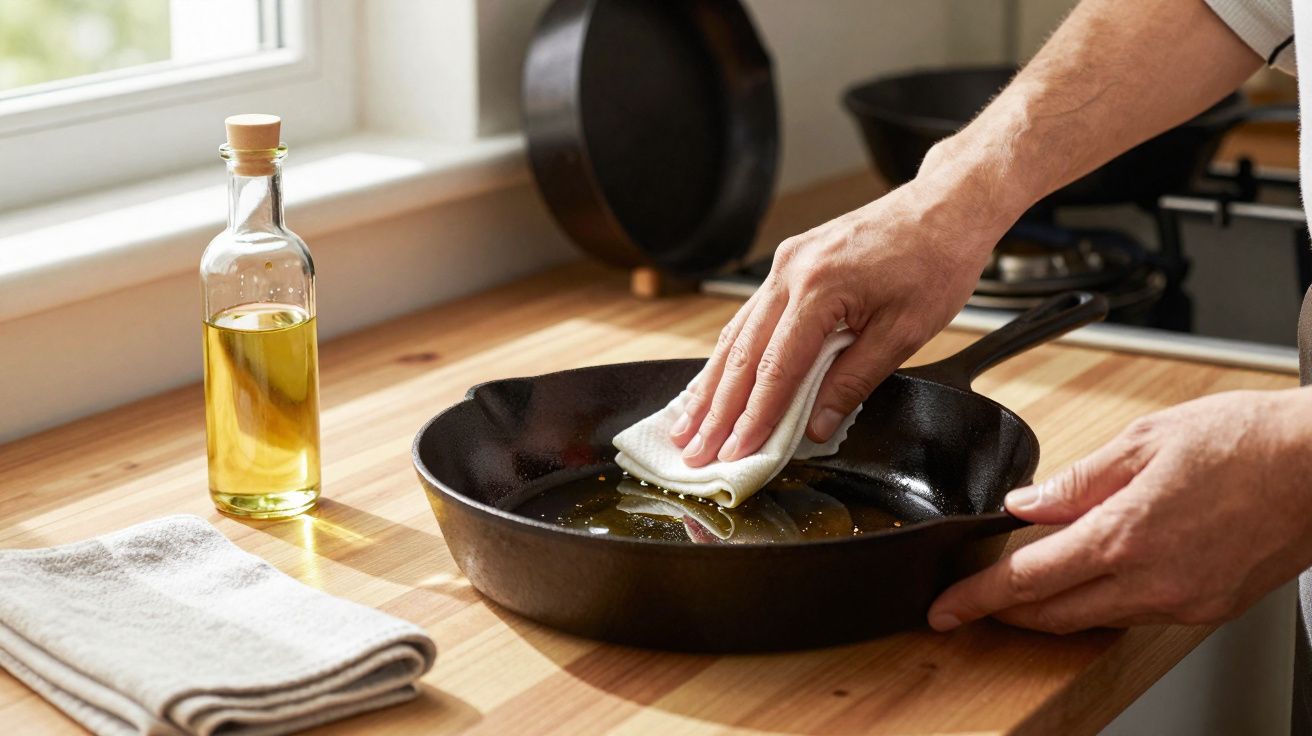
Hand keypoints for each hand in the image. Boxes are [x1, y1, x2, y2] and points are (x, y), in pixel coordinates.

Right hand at [671, 174, 1009, 466]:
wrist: (945, 206)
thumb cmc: (934, 262)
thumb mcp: (904, 332)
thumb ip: (854, 381)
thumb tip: (818, 426)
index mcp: (820, 288)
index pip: (776, 367)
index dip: (753, 417)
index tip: (735, 453)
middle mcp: (790, 272)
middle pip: (741, 354)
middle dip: (715, 411)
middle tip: (693, 453)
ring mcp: (785, 264)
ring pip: (736, 334)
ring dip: (710, 386)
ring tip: (687, 427)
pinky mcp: (789, 263)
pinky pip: (750, 316)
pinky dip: (729, 355)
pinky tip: (712, 382)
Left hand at [927, 388, 1311, 633]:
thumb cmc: (1246, 441)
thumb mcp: (1144, 440)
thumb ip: (1077, 480)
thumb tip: (1026, 504)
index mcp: (1125, 534)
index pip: (1027, 579)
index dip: (977, 598)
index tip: (944, 610)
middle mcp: (1153, 581)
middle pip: (1054, 613)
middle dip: (1007, 611)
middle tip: (974, 601)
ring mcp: (1183, 602)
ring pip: (1095, 618)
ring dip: (1055, 607)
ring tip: (1029, 585)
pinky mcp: (1209, 609)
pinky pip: (1137, 615)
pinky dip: (1104, 601)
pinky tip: (1097, 577)